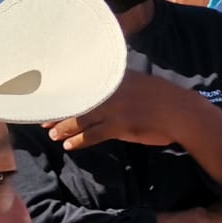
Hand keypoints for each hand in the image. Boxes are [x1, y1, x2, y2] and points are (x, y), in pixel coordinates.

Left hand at [44, 71, 189, 151]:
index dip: (63, 89)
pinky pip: (93, 135)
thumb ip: (118, 82)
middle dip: (57, 110)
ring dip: (63, 127)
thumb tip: (102, 86)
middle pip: (76, 100)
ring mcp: (114, 108)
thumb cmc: (162, 98)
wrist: (180, 112)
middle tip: (41, 117)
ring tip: (51, 133)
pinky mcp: (119, 126)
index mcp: (114, 77)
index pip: (82, 82)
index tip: (49, 94)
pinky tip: (69, 145)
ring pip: (81, 118)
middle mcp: (111, 90)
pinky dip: (79, 140)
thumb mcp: (137, 81)